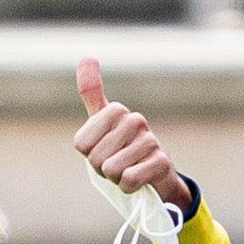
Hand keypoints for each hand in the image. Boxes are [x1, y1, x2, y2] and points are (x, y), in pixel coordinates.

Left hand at [73, 57, 190, 212]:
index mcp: (116, 111)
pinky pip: (129, 180)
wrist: (153, 177)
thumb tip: (87, 56)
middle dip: (102, 169)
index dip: (88, 155)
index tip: (103, 150)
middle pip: (95, 158)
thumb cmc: (121, 150)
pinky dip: (129, 187)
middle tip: (117, 163)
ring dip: (116, 179)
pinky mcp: (161, 162)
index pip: (82, 144)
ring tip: (128, 170)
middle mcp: (135, 120)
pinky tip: (138, 181)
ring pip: (112, 170)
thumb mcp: (102, 123)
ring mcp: (150, 140)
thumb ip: (92, 92)